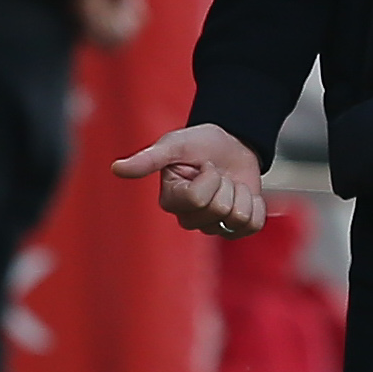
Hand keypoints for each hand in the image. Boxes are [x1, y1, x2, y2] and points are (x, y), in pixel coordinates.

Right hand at [112, 123, 265, 236]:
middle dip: (225, 183)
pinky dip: (255, 204)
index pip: (197, 200)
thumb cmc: (199, 143)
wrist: (231, 142)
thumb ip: (148, 159)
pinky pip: (253, 225)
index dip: (208, 177)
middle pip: (218, 210)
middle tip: (217, 172)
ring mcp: (214, 226)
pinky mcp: (237, 229)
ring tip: (229, 182)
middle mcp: (189, 219)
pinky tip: (244, 193)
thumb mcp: (174, 145)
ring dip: (241, 192)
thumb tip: (116, 169)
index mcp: (171, 201)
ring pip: (237, 218)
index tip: (204, 164)